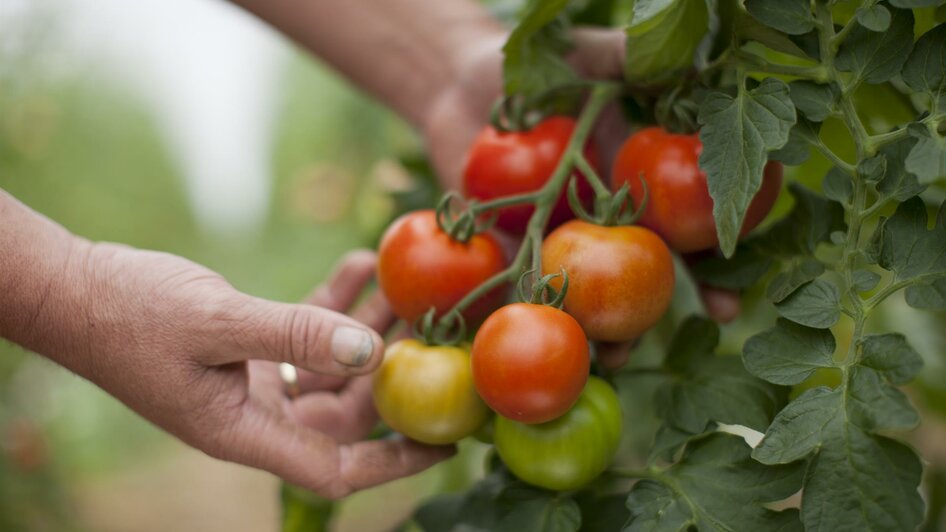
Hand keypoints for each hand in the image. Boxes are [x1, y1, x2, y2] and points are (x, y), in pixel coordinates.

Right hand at [58, 245, 450, 498]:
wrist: (75, 289)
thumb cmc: (132, 312)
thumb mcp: (219, 322)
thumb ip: (295, 336)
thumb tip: (372, 352)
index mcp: (244, 431)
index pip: (335, 468)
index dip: (394, 461)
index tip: (446, 440)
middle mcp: (253, 416)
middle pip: (346, 412)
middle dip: (391, 372)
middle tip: (432, 328)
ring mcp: (250, 384)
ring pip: (331, 367)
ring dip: (366, 327)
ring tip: (402, 283)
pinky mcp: (245, 351)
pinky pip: (304, 335)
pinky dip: (332, 305)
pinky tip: (359, 265)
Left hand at [422, 29, 741, 369]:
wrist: (464, 85)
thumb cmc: (541, 67)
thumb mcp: (592, 57)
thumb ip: (634, 61)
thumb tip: (700, 59)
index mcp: (629, 191)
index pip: (677, 241)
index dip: (704, 275)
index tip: (725, 307)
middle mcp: (592, 227)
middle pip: (622, 288)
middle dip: (635, 326)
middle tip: (634, 352)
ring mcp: (545, 242)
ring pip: (568, 300)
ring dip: (577, 335)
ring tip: (582, 361)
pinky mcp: (496, 247)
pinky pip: (503, 287)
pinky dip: (505, 317)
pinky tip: (506, 342)